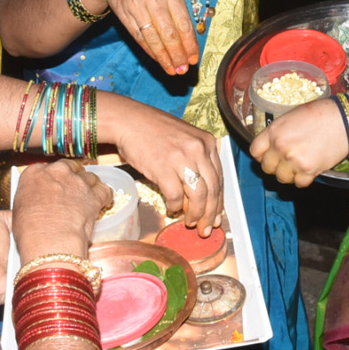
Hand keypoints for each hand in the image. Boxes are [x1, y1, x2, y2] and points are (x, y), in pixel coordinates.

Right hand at [12, 159, 112, 262]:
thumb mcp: (20, 211)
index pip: (47, 168)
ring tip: (87, 199)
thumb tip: (37, 203)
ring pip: (89, 177)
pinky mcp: (94, 195)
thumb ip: (31, 198)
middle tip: (73, 190)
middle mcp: (57, 172)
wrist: (49, 242)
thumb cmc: (30, 232)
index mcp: (34, 173)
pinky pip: (105, 190)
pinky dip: (105, 196)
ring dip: (89, 186)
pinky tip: (103, 202)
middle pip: (70, 167)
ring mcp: (77, 182)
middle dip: (73, 176)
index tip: (55, 185)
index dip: (54, 178)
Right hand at [88, 0, 200, 75]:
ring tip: (172, 70)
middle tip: (183, 69)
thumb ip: (179, 8)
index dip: (190, 44)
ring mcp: (137, 7)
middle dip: (178, 55)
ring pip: (153, 39)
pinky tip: (158, 59)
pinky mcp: (125, 15)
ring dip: (164, 58)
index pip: (183, 23)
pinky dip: (150, 51)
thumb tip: (190, 38)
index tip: (194, 59)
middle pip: (169, 34)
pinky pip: (140, 37)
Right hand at [110, 100, 223, 235]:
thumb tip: (201, 196)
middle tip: (206, 229)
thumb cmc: (155, 131)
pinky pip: (175, 196)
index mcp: (207, 142)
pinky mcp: (163, 168)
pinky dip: (174, 206)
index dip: (219, 201)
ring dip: (195, 214)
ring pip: (198, 196)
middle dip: (210, 214)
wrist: (129, 121)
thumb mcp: (185, 139)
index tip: (216, 216)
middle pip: (212, 190)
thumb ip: (196, 161)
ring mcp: (182, 158)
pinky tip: (171, 209)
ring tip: (190, 223)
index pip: (219, 178)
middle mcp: (198, 149)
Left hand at [250, 97, 347, 186]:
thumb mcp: (291, 116)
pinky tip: (308, 170)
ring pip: (282, 178)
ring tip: (298, 166)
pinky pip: (299, 183)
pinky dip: (303, 179)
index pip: (255, 151)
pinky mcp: (309, 170)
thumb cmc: (320, 114)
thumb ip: (279, 132)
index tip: (268, 156)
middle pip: (267, 168)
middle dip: (275, 166)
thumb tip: (273, 144)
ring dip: (289, 174)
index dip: (261, 155)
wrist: (343, 120)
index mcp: (274, 131)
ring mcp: (294, 160)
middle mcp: (281, 147)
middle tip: (285, 162)